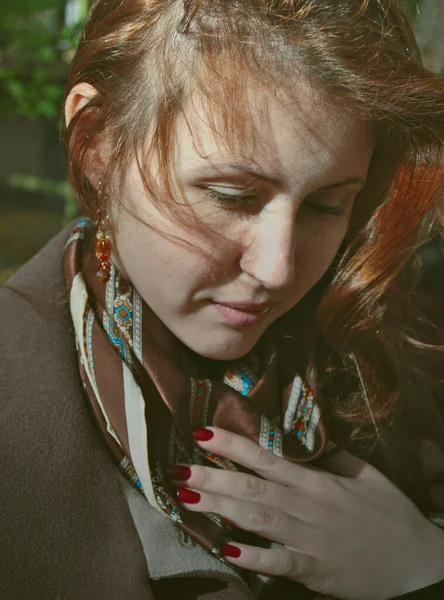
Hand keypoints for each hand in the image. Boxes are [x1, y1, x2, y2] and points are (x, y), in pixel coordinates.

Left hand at [168, 427, 443, 599]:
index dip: (233, 444)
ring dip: (220, 509)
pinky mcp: (313, 570)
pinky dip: (252, 556)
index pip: (267, 458)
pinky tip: (224, 548)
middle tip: (177, 470)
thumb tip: (305, 438)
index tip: (203, 433)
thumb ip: (334, 456)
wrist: (418, 562)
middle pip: (252, 488)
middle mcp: (307, 507)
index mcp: (318, 482)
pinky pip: (277, 562)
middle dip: (212, 478)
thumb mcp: (367, 475)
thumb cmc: (391, 513)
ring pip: (257, 520)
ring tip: (187, 499)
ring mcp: (309, 539)